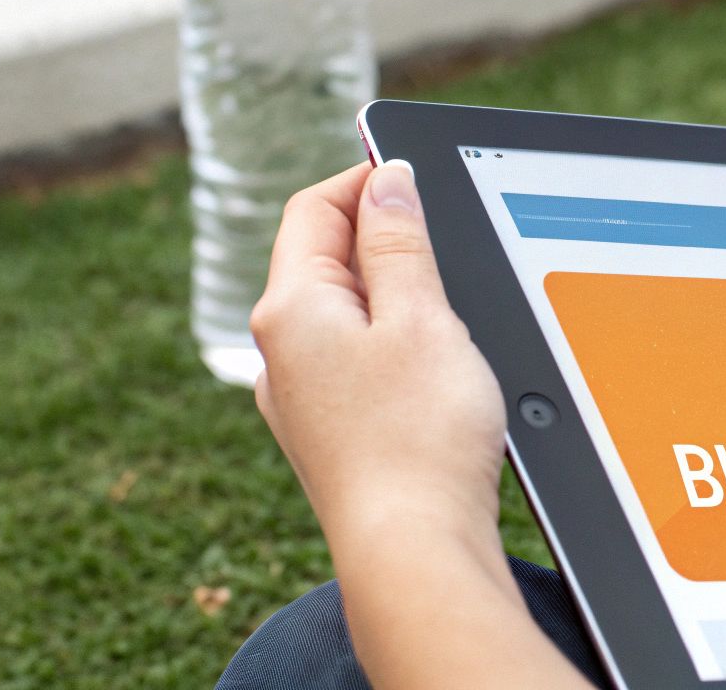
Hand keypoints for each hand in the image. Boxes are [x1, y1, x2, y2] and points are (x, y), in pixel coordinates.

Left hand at [251, 160, 506, 546]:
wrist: (413, 555)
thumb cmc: (420, 438)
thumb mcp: (421, 315)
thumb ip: (399, 241)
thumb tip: (385, 180)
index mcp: (289, 309)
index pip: (312, 209)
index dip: (363, 178)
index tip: (414, 171)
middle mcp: (279, 352)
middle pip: (321, 259)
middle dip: (381, 235)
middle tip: (444, 237)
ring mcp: (298, 399)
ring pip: (340, 312)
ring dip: (391, 292)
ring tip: (446, 309)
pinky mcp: (327, 435)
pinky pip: (351, 361)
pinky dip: (390, 342)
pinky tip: (433, 367)